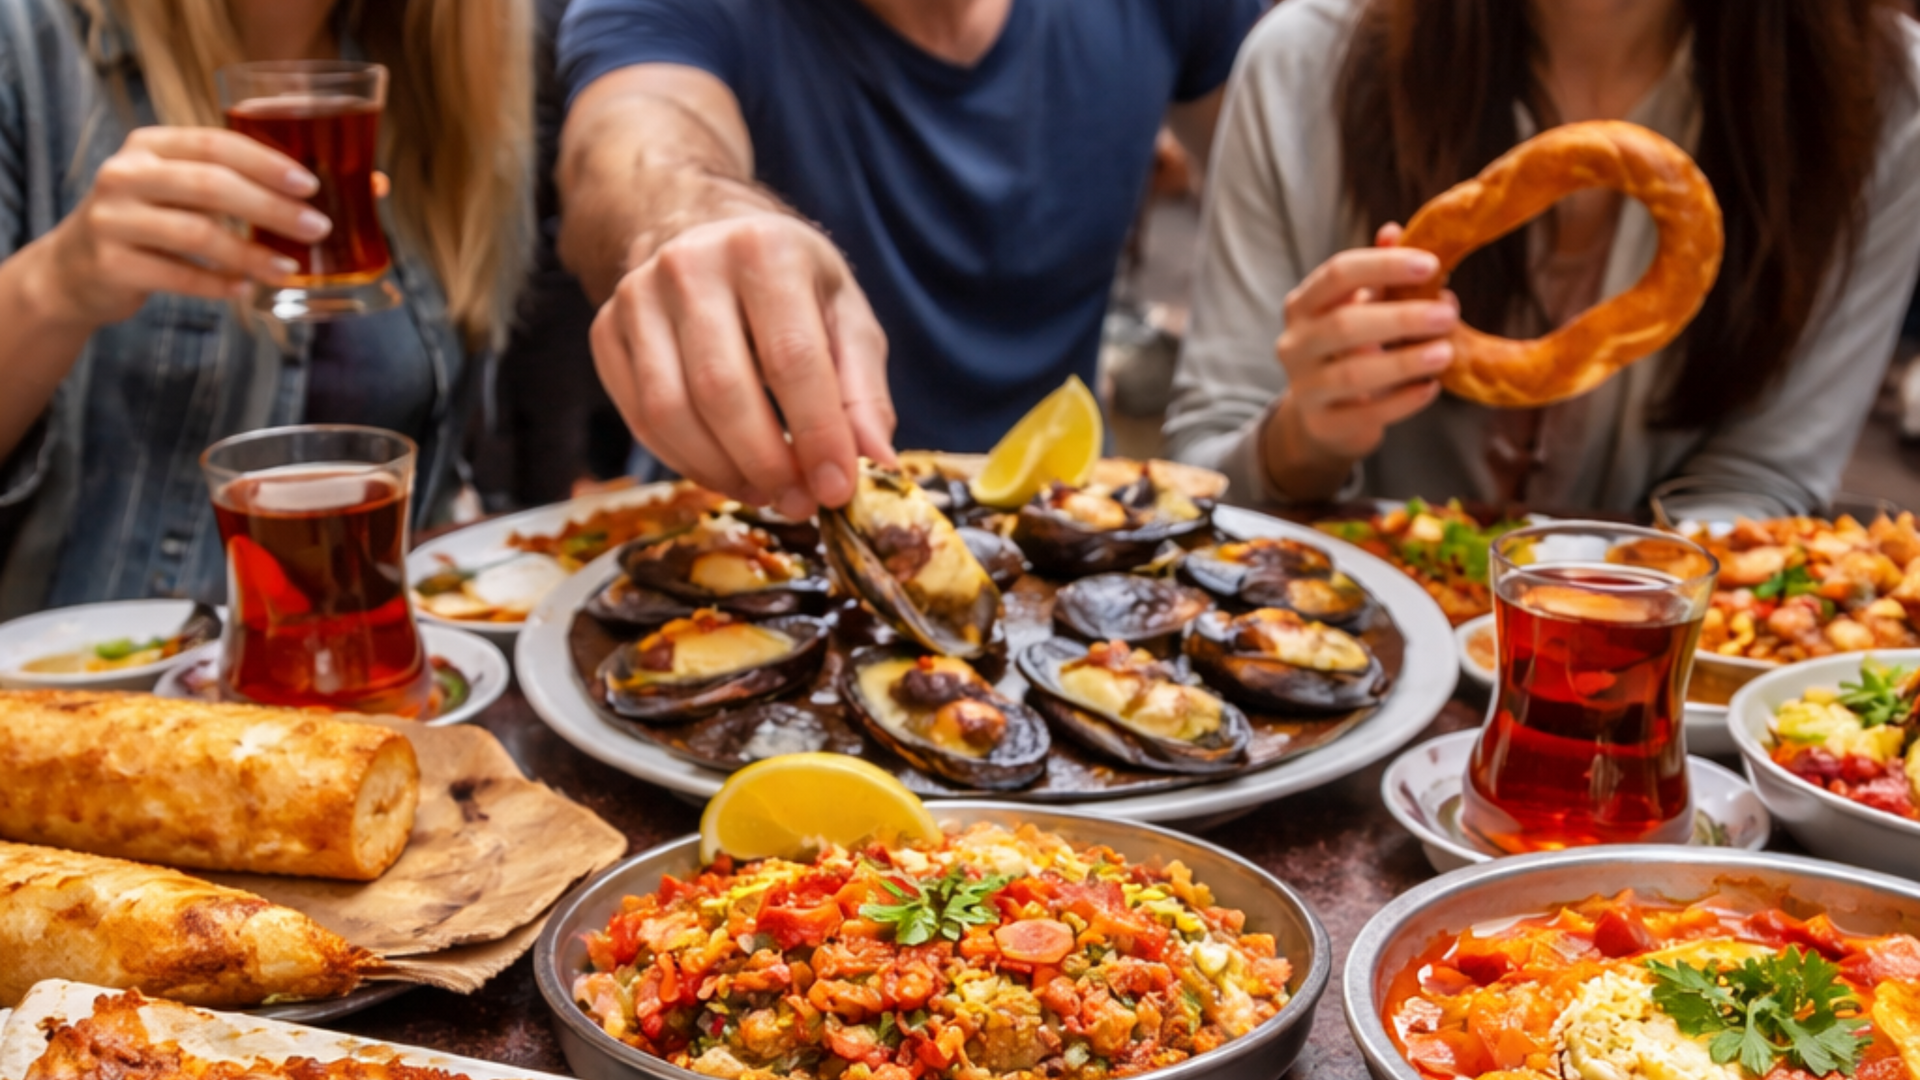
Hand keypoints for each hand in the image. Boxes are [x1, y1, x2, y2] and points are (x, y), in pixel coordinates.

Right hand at [35, 127, 330, 327]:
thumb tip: (313, 192)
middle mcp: (125, 174)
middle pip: (211, 185)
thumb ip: (225, 179)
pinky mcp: (111, 264)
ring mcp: (113, 219)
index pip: (215, 143)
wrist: (72, 269)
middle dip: (271, 208)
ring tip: (288, 268)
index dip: (266, 163)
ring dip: (251, 254)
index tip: (310, 185)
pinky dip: (218, 284)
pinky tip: (246, 288)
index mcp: (148, 145)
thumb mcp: (173, 187)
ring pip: (197, 234)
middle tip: (316, 227)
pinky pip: (179, 276)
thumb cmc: (144, 223)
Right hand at [590, 212, 894, 517]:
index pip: (791, 358)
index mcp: (764, 249)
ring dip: (723, 471)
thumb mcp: (846, 316)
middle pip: (722, 389)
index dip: (817, 434)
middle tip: (800, 502)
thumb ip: (863, 390)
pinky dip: (685, 461)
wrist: (708, 233)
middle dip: (766, 462)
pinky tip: (725, 473)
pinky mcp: (605, 331)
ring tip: (767, 492)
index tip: (838, 489)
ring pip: (670, 411)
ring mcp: (636, 297)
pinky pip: (640, 418)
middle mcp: (690, 265)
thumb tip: (876, 462)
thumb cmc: (790, 282)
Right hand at [1262, 224, 1458, 491]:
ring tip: (1445, 353)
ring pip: (1352, 373)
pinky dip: (1401, 402)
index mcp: (1304, 304)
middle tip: (1448, 314)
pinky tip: (1430, 389)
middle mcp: (1295, 343)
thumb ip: (1376, 274)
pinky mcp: (1322, 424)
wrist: (1323, 416)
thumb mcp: (1358, 308)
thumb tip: (1394, 231)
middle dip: (1400, 318)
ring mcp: (1304, 386)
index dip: (1383, 266)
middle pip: (1344, 325)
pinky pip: (1364, 413)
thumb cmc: (1348, 351)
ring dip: (1403, 361)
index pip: (1337, 275)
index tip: (1431, 265)